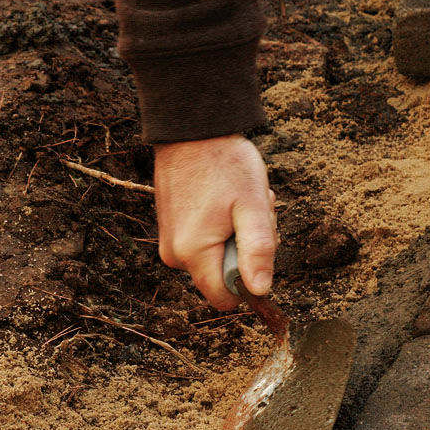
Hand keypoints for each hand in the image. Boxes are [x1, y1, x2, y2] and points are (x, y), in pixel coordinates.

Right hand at [154, 134, 276, 309]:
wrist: (191, 130)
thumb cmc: (225, 164)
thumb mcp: (253, 206)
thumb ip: (258, 251)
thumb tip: (260, 291)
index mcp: (193, 253)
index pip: (226, 298)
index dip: (249, 281)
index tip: (258, 245)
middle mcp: (174, 255)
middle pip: (222, 277)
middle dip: (244, 250)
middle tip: (251, 213)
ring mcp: (169, 242)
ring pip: (215, 258)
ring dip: (235, 235)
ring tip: (237, 202)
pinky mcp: (170, 229)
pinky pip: (203, 244)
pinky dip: (220, 227)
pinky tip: (224, 200)